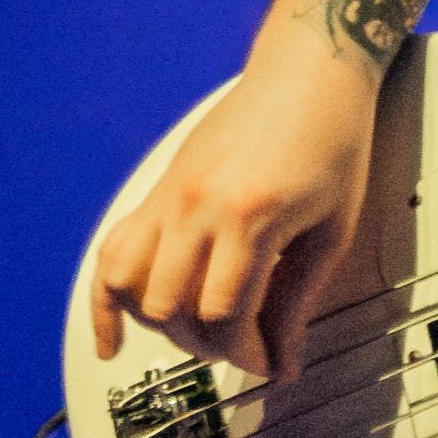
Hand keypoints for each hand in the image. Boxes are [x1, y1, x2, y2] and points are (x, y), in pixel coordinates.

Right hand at [86, 52, 378, 380]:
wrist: (309, 73)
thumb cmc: (332, 141)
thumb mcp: (332, 228)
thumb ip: (299, 300)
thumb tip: (284, 362)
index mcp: (249, 217)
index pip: (224, 315)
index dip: (246, 354)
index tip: (269, 364)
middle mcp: (197, 206)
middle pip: (175, 311)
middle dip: (209, 345)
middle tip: (246, 346)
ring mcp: (170, 196)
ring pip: (133, 288)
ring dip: (163, 325)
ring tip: (200, 331)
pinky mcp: (159, 191)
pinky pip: (112, 252)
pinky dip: (105, 302)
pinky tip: (112, 341)